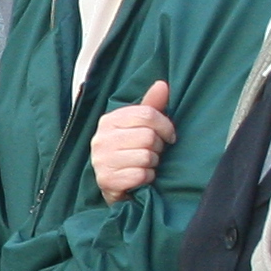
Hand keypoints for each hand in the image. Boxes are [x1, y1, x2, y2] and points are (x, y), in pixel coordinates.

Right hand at [91, 80, 174, 202]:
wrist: (115, 186)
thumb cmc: (131, 152)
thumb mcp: (139, 127)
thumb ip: (150, 106)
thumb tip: (162, 84)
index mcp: (109, 120)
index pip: (147, 114)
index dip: (165, 126)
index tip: (169, 136)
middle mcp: (101, 138)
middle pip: (148, 136)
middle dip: (158, 148)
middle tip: (152, 153)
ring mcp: (101, 160)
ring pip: (146, 157)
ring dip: (152, 164)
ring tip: (145, 165)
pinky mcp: (106, 180)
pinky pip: (140, 175)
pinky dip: (147, 178)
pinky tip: (140, 178)